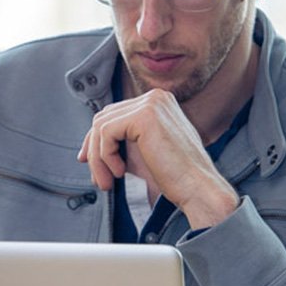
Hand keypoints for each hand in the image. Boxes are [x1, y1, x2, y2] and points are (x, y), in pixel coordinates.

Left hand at [77, 89, 238, 229]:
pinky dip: (105, 157)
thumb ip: (121, 142)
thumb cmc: (175, 176)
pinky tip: (120, 173)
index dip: (96, 139)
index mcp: (158, 102)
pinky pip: (106, 132)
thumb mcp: (142, 152)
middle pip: (104, 116)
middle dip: (93, 149)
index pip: (114, 113)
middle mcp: (155, 97)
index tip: (89, 161)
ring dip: (98, 159)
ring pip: (101, 125)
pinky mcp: (144, 116)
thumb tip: (87, 149)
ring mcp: (151, 103)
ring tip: (108, 181)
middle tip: (98, 178)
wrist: (198, 188)